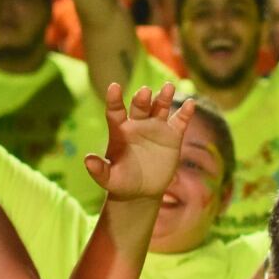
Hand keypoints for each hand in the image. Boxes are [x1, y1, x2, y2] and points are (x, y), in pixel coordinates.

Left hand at [85, 83, 195, 201]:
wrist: (142, 191)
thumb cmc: (122, 182)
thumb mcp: (109, 179)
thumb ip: (99, 170)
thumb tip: (87, 160)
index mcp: (120, 130)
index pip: (115, 111)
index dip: (114, 99)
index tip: (114, 87)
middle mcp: (137, 124)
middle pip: (140, 106)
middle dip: (142, 98)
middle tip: (144, 91)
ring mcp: (156, 127)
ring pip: (160, 107)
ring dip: (164, 97)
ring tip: (168, 87)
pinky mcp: (172, 136)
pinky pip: (179, 121)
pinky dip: (185, 112)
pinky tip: (191, 104)